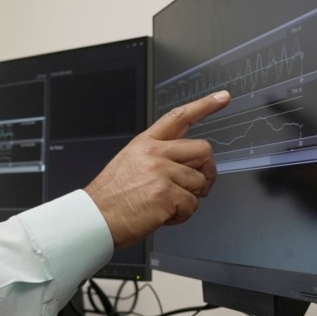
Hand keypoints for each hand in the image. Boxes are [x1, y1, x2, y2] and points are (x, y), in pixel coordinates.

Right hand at [84, 90, 230, 247]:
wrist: (94, 218)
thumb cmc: (111, 196)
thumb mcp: (129, 163)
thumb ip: (158, 157)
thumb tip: (187, 164)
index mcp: (145, 143)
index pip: (178, 117)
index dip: (204, 105)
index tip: (222, 97)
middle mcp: (154, 153)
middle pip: (202, 150)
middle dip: (207, 171)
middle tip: (198, 186)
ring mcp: (160, 172)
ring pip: (199, 182)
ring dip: (189, 199)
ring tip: (166, 205)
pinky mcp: (166, 194)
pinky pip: (192, 205)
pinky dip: (181, 215)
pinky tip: (162, 215)